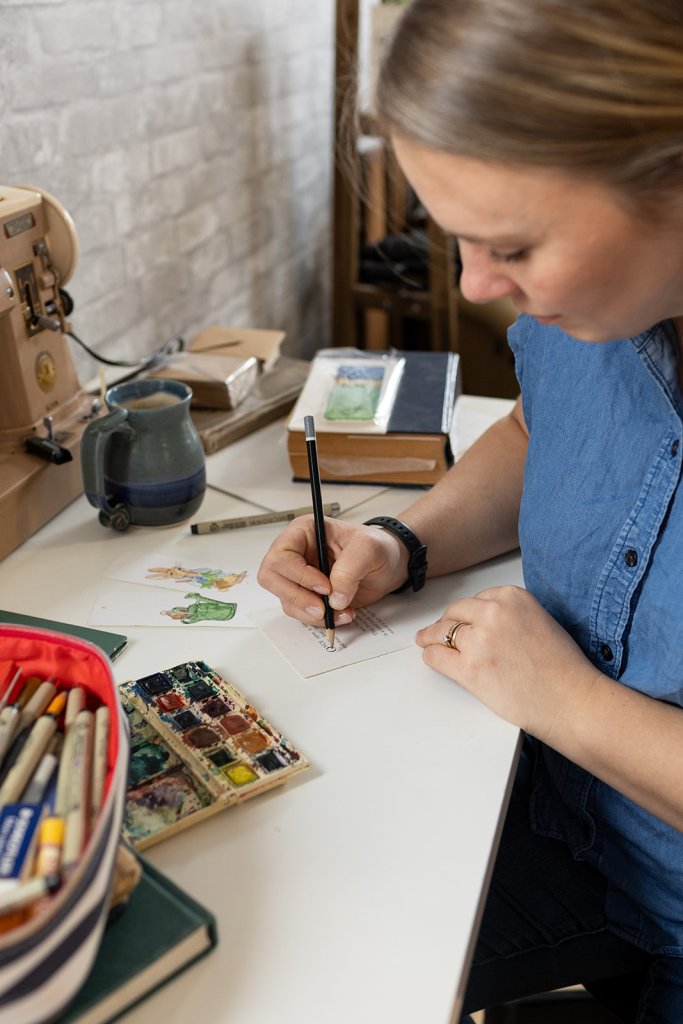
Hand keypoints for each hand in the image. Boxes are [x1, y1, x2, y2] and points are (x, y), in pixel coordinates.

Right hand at [257, 516, 407, 626]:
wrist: (388, 566)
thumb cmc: (377, 547)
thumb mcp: (369, 548)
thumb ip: (350, 569)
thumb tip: (334, 596)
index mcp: (303, 532)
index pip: (281, 555)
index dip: (299, 575)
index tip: (325, 586)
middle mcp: (296, 554)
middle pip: (271, 579)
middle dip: (297, 597)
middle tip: (323, 607)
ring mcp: (299, 577)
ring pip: (286, 600)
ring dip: (312, 613)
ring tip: (342, 611)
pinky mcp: (307, 596)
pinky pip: (301, 613)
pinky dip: (320, 620)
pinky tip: (342, 614)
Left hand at [415, 585, 599, 743]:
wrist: (572, 700)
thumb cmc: (563, 668)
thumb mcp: (540, 620)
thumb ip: (511, 614)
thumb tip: (486, 622)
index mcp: (513, 597)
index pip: (476, 600)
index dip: (467, 613)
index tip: (462, 620)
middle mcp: (494, 613)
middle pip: (455, 612)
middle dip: (447, 623)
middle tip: (439, 631)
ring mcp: (479, 640)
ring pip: (441, 632)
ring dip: (432, 638)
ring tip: (426, 641)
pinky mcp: (470, 668)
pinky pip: (437, 656)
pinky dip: (432, 656)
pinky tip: (432, 657)